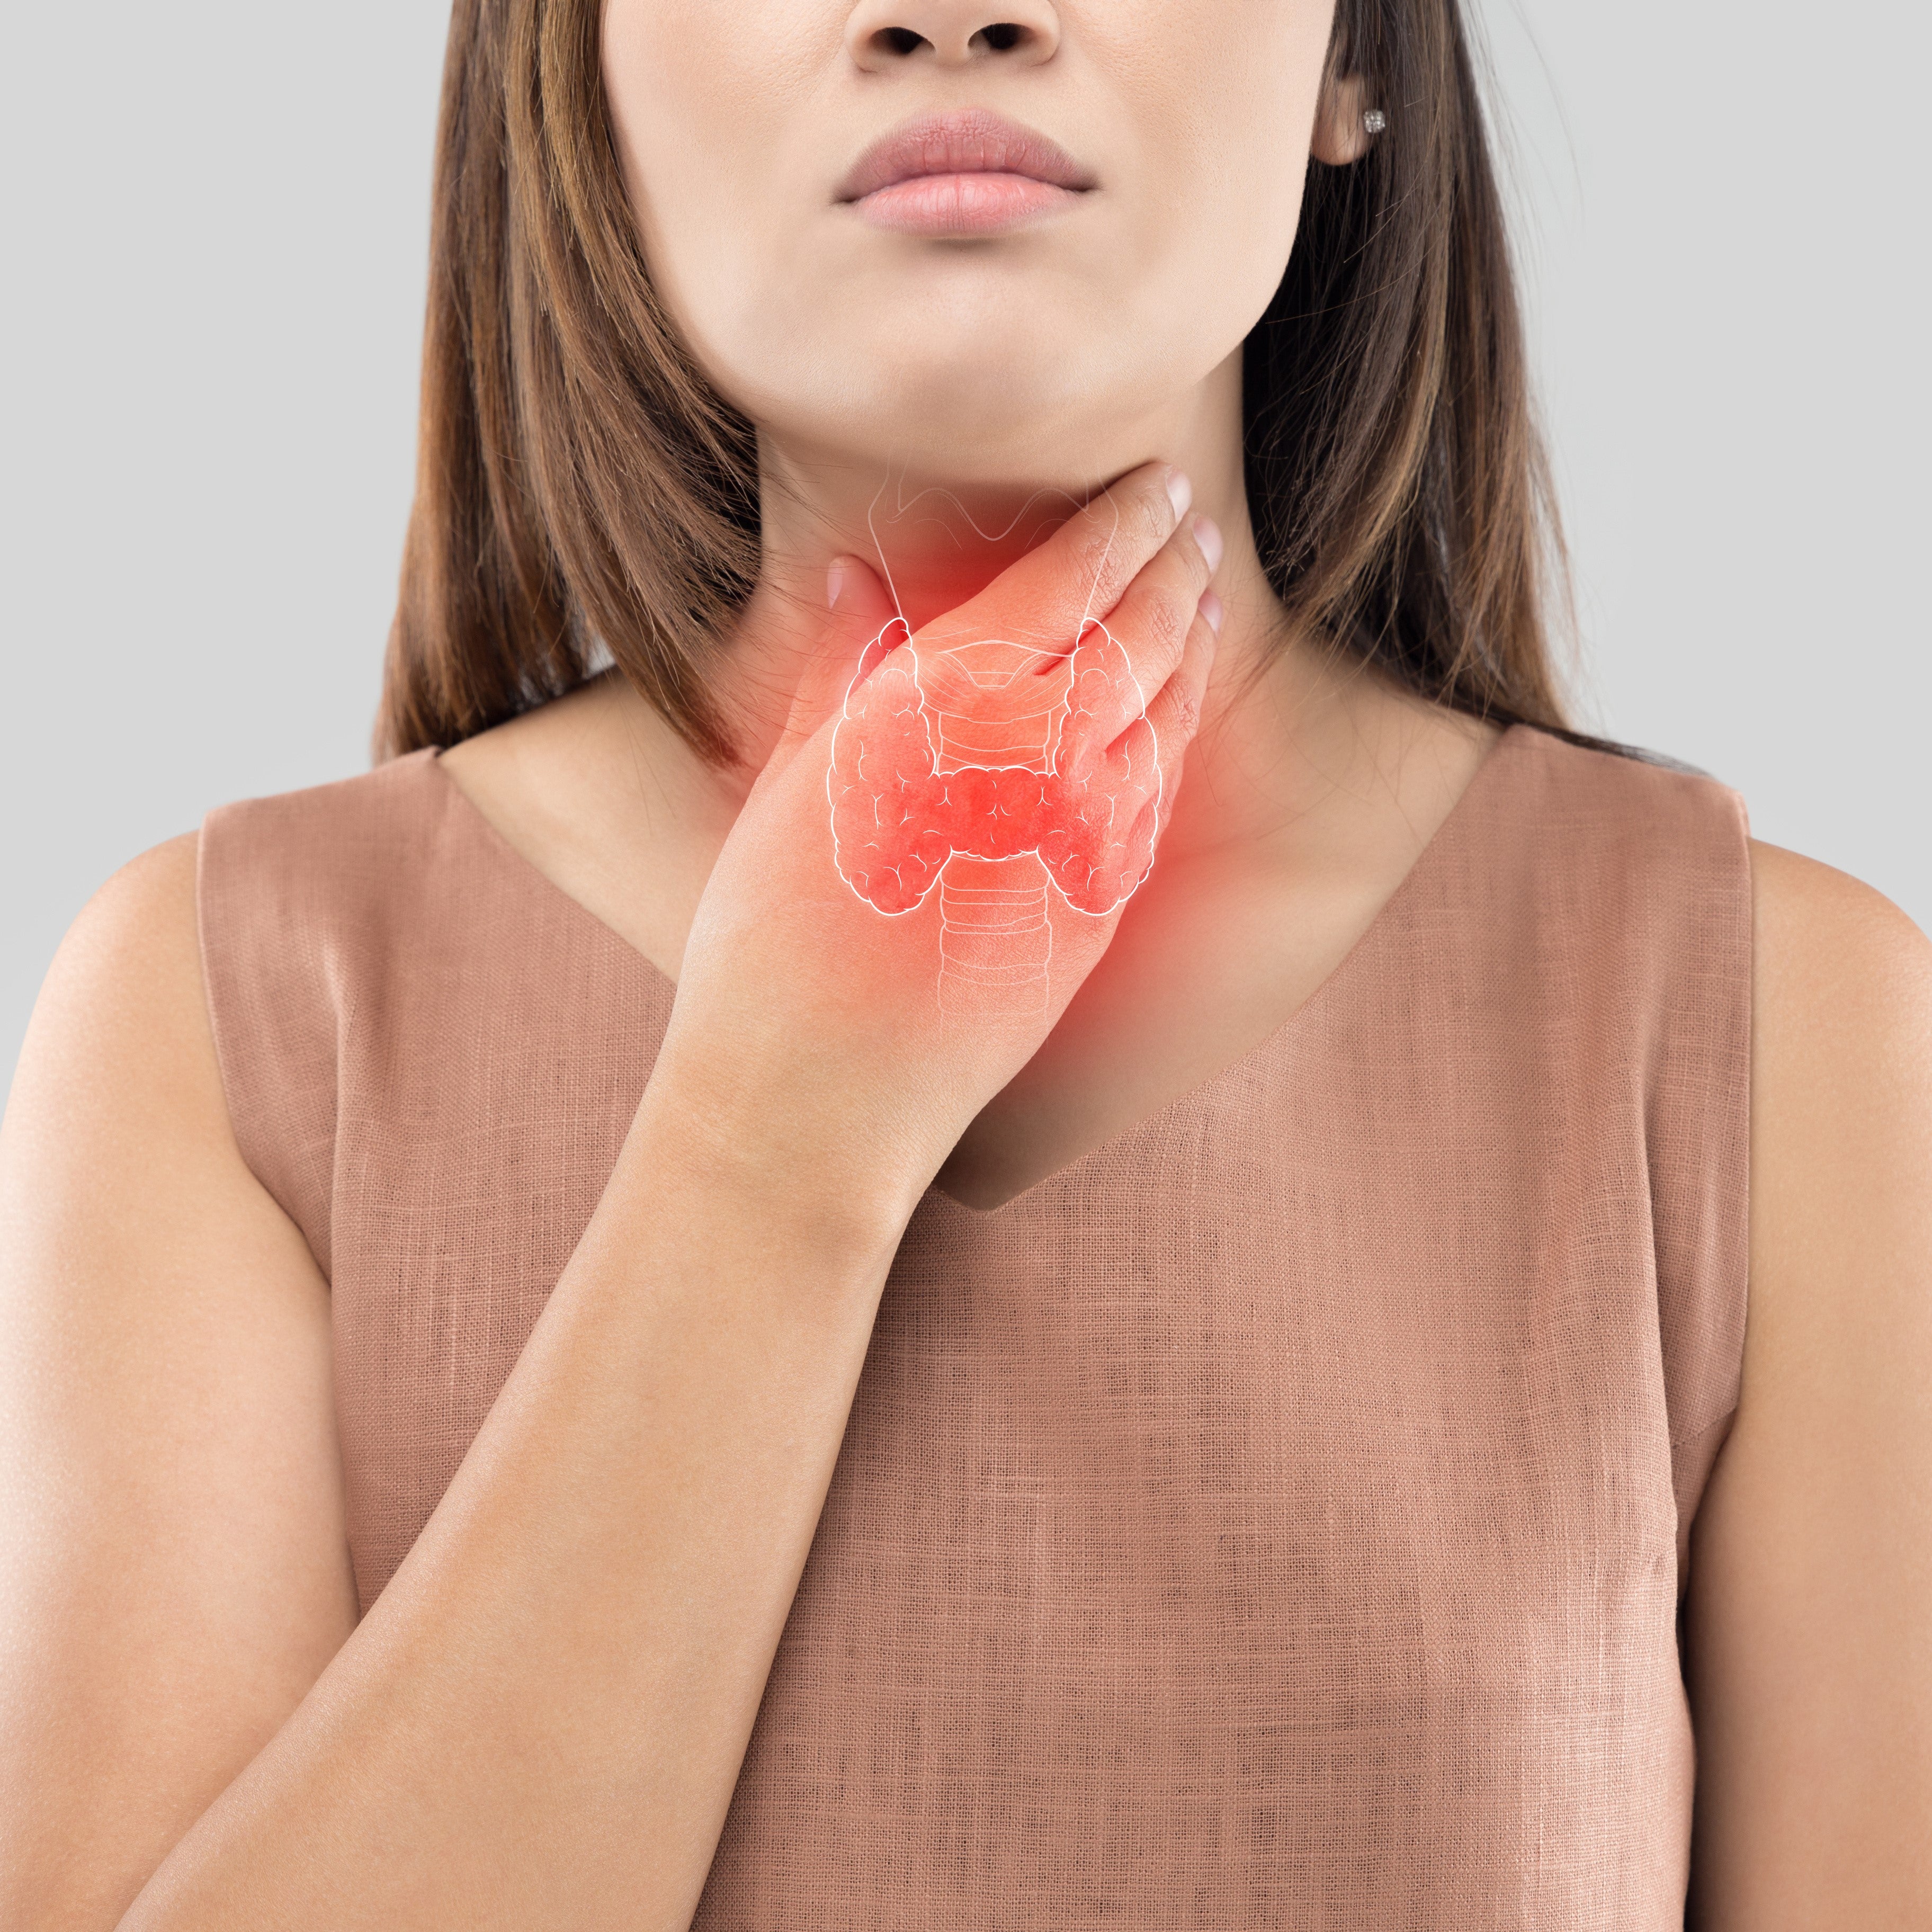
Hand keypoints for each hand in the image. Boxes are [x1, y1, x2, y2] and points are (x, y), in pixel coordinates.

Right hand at [652, 461, 1221, 1214]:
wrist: (821, 1092)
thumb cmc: (772, 934)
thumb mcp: (792, 781)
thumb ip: (841, 669)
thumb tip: (856, 577)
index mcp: (949, 704)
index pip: (1073, 577)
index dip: (1125, 518)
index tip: (1156, 481)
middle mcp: (1035, 757)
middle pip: (1141, 631)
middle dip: (1174, 564)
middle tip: (1192, 523)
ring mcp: (1083, 836)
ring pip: (1167, 712)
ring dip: (1193, 642)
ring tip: (1201, 599)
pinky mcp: (1101, 906)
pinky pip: (1157, 796)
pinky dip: (1175, 736)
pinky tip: (1173, 716)